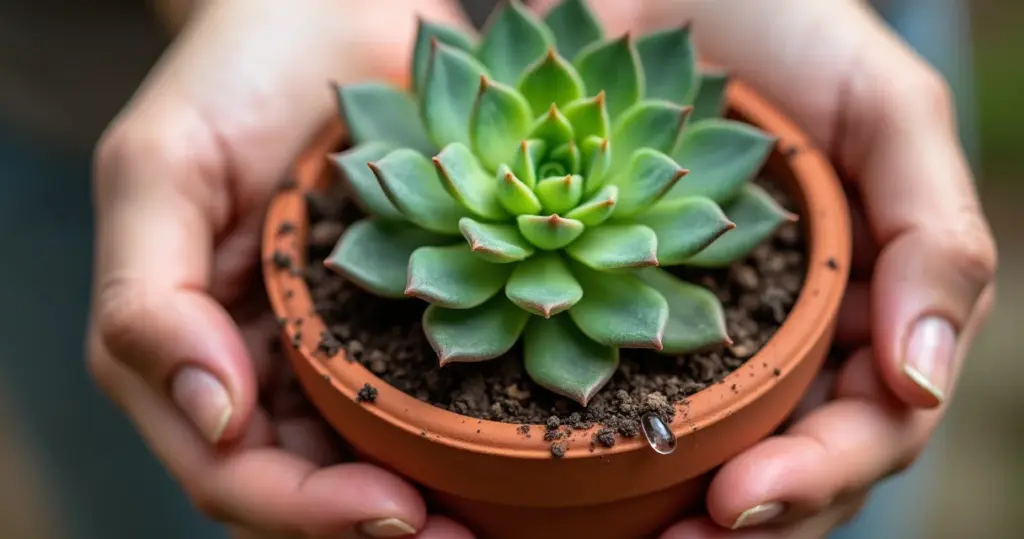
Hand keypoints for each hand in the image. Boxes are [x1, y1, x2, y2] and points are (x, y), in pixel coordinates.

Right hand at [86, 1, 475, 536]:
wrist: (328, 12)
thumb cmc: (231, 78)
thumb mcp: (160, 171)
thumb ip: (148, 300)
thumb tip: (212, 422)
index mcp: (189, 352)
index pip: (234, 472)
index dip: (306, 511)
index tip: (400, 513)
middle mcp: (262, 368)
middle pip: (307, 490)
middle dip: (378, 525)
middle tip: (468, 538)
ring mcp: (333, 350)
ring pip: (371, 462)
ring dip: (430, 500)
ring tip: (501, 519)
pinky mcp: (402, 319)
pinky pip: (426, 397)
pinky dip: (462, 436)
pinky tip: (515, 450)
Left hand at [532, 0, 997, 536]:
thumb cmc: (787, 25)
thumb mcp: (885, 108)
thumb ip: (934, 233)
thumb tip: (920, 378)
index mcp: (865, 301)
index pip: (870, 423)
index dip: (816, 475)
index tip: (737, 498)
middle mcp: (787, 330)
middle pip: (789, 458)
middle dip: (744, 515)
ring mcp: (703, 326)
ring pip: (706, 445)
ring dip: (671, 505)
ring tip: (617, 534)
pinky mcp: (620, 303)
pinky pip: (617, 387)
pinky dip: (601, 440)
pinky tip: (555, 472)